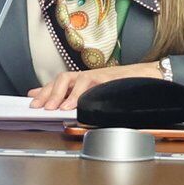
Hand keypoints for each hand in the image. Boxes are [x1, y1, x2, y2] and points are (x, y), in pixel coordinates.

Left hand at [27, 63, 161, 111]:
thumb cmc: (128, 87)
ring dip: (59, 94)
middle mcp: (89, 75)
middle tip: (36, 106)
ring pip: (70, 79)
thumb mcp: (103, 95)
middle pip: (61, 79)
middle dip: (47, 93)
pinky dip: (77, 96)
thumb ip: (86, 99)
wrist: (151, 77)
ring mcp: (97, 76)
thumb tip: (68, 109)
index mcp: (86, 80)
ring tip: (52, 108)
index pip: (60, 83)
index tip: (31, 97)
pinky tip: (71, 106)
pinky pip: (88, 85)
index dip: (44, 90)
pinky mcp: (106, 78)